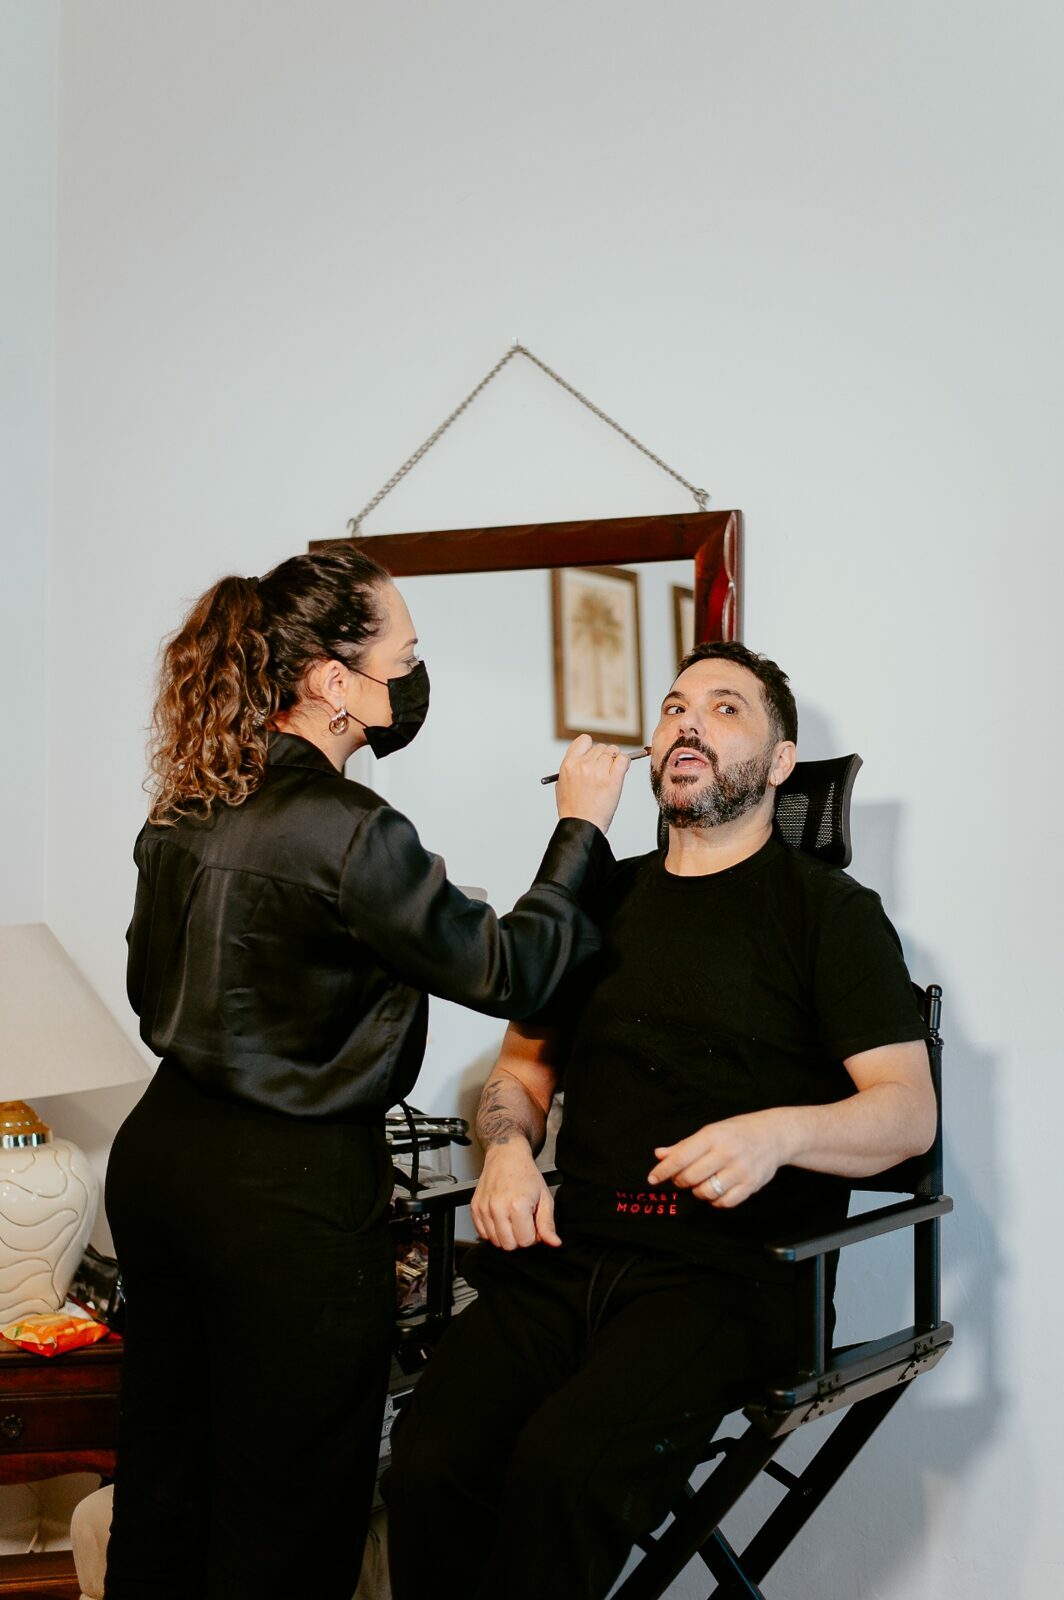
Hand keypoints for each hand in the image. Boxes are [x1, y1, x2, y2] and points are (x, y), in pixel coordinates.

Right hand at [471, 1145, 561, 1249]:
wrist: (506, 1156)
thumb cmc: (526, 1174)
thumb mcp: (545, 1197)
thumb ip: (547, 1224)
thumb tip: (554, 1243)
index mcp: (518, 1205)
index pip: (525, 1242)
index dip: (533, 1236)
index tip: (533, 1223)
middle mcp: (498, 1208)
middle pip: (509, 1245)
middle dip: (518, 1238)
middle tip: (523, 1221)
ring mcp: (484, 1208)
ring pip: (495, 1241)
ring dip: (505, 1234)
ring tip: (511, 1217)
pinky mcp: (475, 1208)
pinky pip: (482, 1234)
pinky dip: (492, 1230)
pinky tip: (501, 1217)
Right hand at [555, 735, 630, 832]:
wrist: (581, 826)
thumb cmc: (573, 810)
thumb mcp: (562, 785)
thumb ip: (572, 769)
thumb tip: (585, 759)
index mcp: (569, 764)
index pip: (584, 740)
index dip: (591, 747)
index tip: (594, 756)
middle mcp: (583, 765)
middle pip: (601, 747)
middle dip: (604, 757)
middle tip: (604, 771)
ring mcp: (599, 771)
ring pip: (613, 752)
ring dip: (615, 760)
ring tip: (611, 775)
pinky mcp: (613, 780)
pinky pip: (624, 760)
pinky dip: (626, 762)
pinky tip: (623, 769)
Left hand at [647, 1110, 786, 1207]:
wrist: (773, 1135)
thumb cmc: (737, 1132)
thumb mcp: (710, 1131)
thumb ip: (684, 1145)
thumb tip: (659, 1155)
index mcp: (713, 1136)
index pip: (681, 1157)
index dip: (663, 1171)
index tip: (652, 1179)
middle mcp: (726, 1153)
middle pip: (691, 1177)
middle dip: (680, 1181)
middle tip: (681, 1178)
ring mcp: (740, 1170)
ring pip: (706, 1192)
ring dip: (697, 1191)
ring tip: (701, 1183)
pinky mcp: (751, 1185)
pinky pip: (724, 1202)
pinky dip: (715, 1201)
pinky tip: (715, 1191)